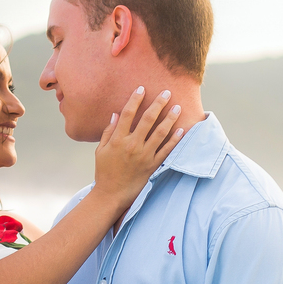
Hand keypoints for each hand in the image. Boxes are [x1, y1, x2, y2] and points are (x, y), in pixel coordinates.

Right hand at [93, 86, 183, 205]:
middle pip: (147, 119)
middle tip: (167, 92)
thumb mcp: (101, 151)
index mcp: (118, 140)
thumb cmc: (104, 172)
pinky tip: (181, 130)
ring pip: (160, 133)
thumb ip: (108, 132)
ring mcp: (144, 156)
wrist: (111, 195)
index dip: (135, 99)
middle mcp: (132, 145)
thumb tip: (116, 114)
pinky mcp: (153, 166)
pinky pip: (166, 151)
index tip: (142, 88)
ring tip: (177, 107)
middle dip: (158, 104)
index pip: (128, 114)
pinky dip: (175, 140)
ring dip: (170, 118)